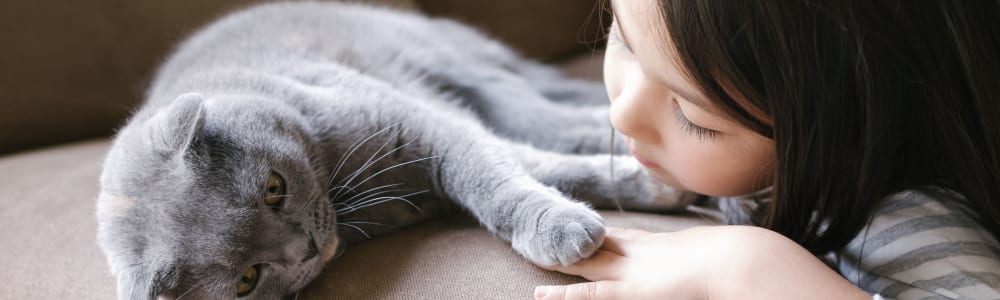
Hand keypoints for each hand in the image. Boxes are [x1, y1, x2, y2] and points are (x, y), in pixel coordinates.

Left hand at [533, 226, 870, 299]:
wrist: (745, 261)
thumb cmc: (743, 261)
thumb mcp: (721, 254)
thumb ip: (708, 257)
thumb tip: (723, 257)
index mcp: (662, 245)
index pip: (623, 236)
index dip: (600, 231)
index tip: (582, 225)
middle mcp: (642, 253)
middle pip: (597, 243)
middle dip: (570, 237)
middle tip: (541, 228)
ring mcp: (635, 271)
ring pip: (585, 263)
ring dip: (557, 259)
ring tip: (528, 251)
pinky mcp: (632, 291)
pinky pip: (591, 295)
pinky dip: (566, 297)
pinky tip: (542, 297)